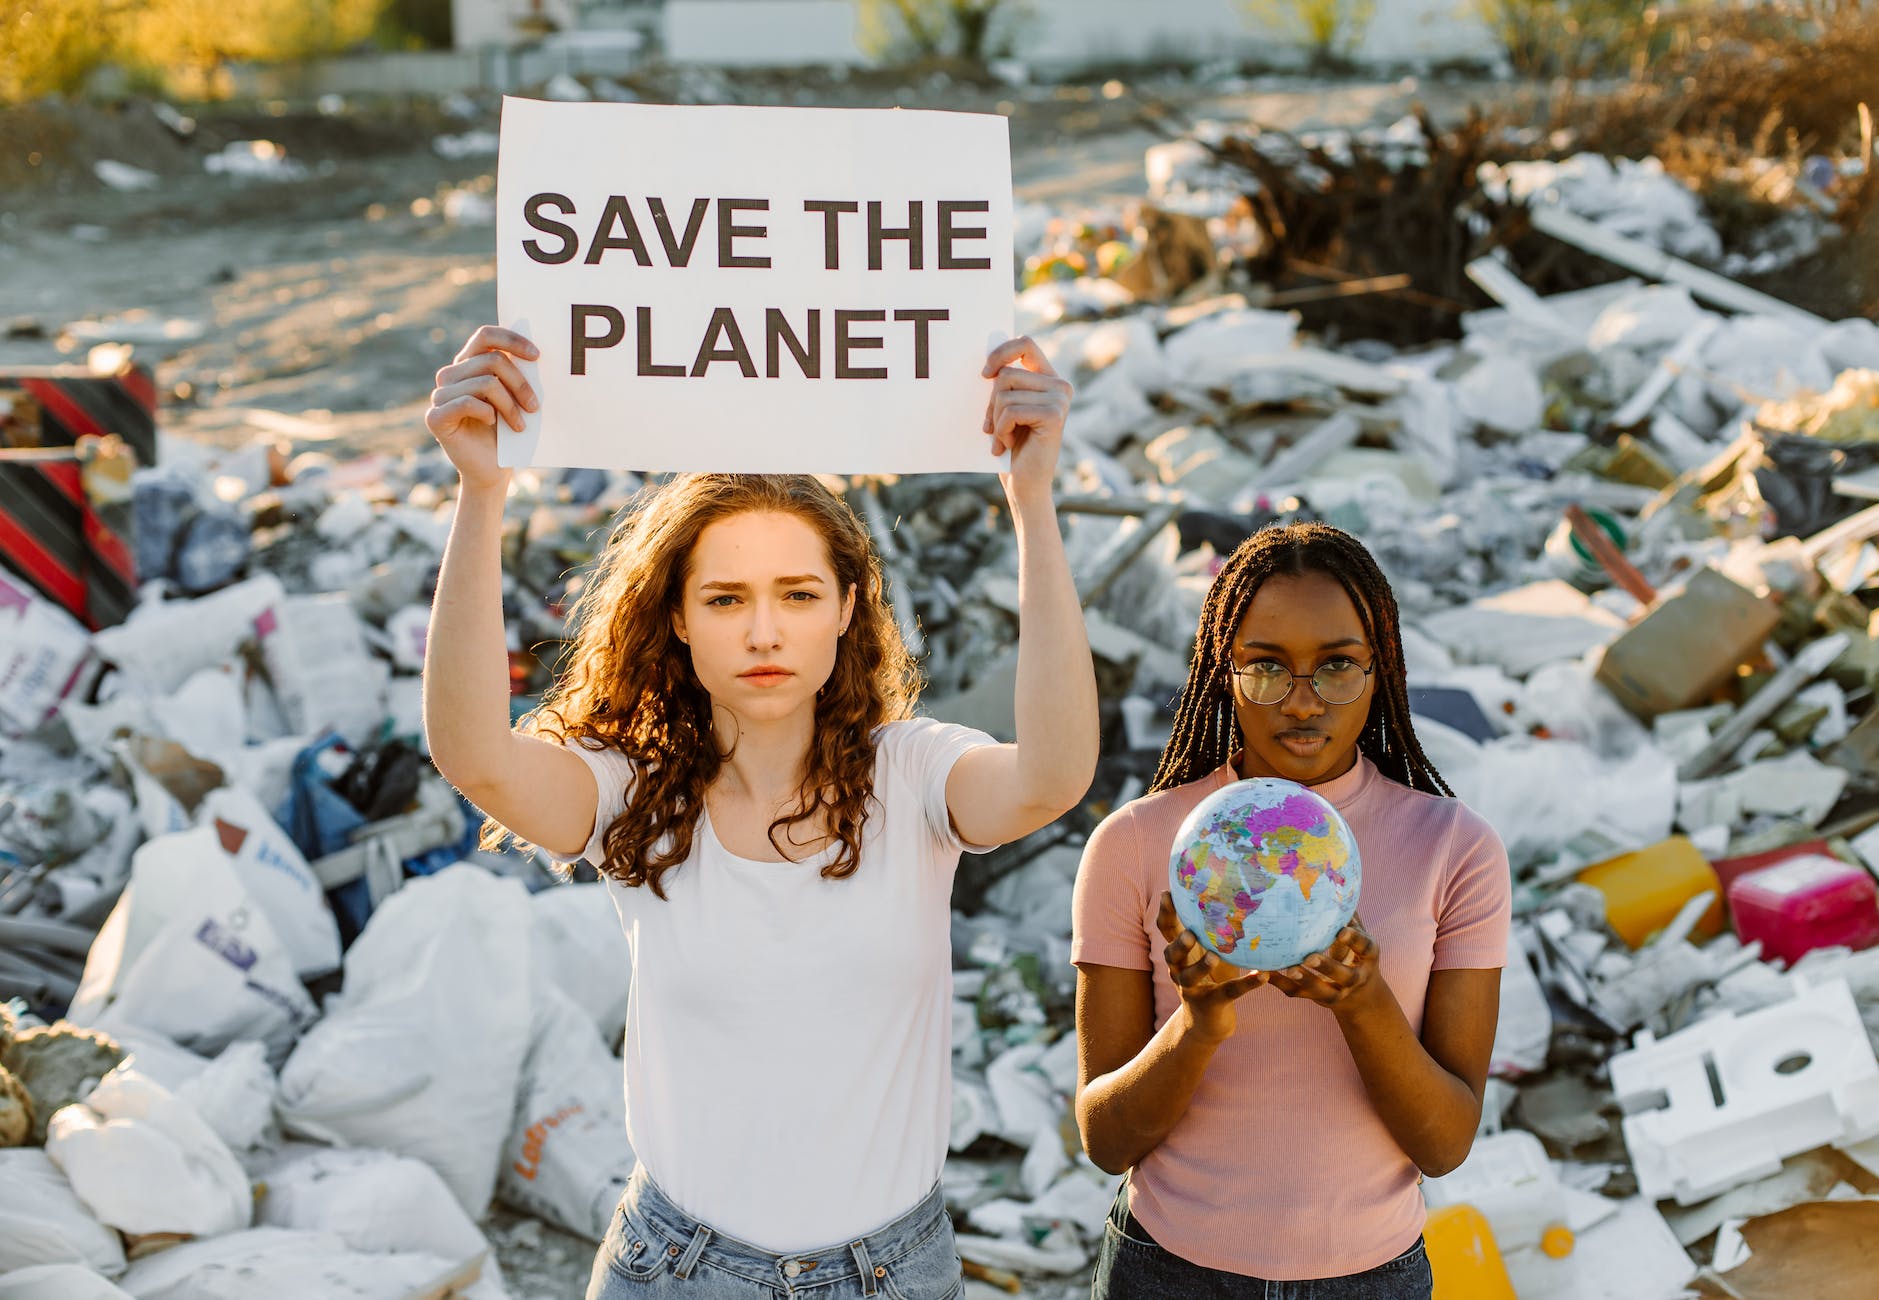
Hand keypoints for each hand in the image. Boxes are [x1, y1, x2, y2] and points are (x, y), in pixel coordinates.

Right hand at [426, 326, 538, 492]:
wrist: (492, 469)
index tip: (537, 356)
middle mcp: (450, 375)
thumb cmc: (507, 432)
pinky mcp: (436, 417)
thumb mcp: (515, 398)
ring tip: (520, 424)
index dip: (512, 340)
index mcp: (469, 363)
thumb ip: (516, 374)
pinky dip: (487, 412)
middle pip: (492, 360)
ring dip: (510, 404)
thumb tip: (535, 354)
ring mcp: (440, 395)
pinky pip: (467, 403)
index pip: (486, 335)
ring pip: (485, 383)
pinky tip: (493, 423)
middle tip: (535, 406)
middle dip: (520, 383)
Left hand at [981, 336, 1070, 501]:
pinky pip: (1010, 410)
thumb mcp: (1005, 408)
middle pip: (1006, 373)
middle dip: (991, 403)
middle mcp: (1060, 385)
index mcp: (1049, 379)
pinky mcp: (1054, 415)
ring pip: (1004, 392)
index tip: (985, 374)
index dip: (1001, 352)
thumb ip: (1004, 383)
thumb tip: (988, 362)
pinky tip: (1009, 444)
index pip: (1025, 344)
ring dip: (995, 420)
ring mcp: (1060, 399)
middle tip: (994, 427)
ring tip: (1004, 438)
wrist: (1025, 484)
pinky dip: (1001, 430)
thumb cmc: (1012, 446)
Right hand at [1156, 891, 1267, 1041]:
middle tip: (1190, 933)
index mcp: (1179, 952)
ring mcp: (1192, 989)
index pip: (1167, 930)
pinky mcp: (1211, 1004)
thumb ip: (1212, 931)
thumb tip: (1234, 894)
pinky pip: (1228, 993)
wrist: (1207, 1023)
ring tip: (1214, 957)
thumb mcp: (1208, 952)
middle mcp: (1179, 969)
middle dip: (1179, 943)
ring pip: (1190, 977)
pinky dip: (1246, 984)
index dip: (1165, 912)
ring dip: (1201, 966)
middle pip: (1171, 954)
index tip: (1167, 893)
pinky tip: (1263, 977)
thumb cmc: (1211, 978)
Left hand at [1267, 917, 1381, 1014]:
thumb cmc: (1358, 956)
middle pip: (1343, 975)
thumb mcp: (1362, 939)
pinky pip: (1298, 993)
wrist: (1362, 997)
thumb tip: (1339, 883)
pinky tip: (1265, 972)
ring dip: (1304, 979)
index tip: (1340, 930)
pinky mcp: (1318, 999)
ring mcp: (1338, 992)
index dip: (1354, 939)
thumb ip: (1352, 918)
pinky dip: (1281, 983)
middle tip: (1309, 957)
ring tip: (1289, 968)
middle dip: (1327, 967)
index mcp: (1368, 958)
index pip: (1364, 948)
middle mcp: (1355, 978)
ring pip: (1320, 989)